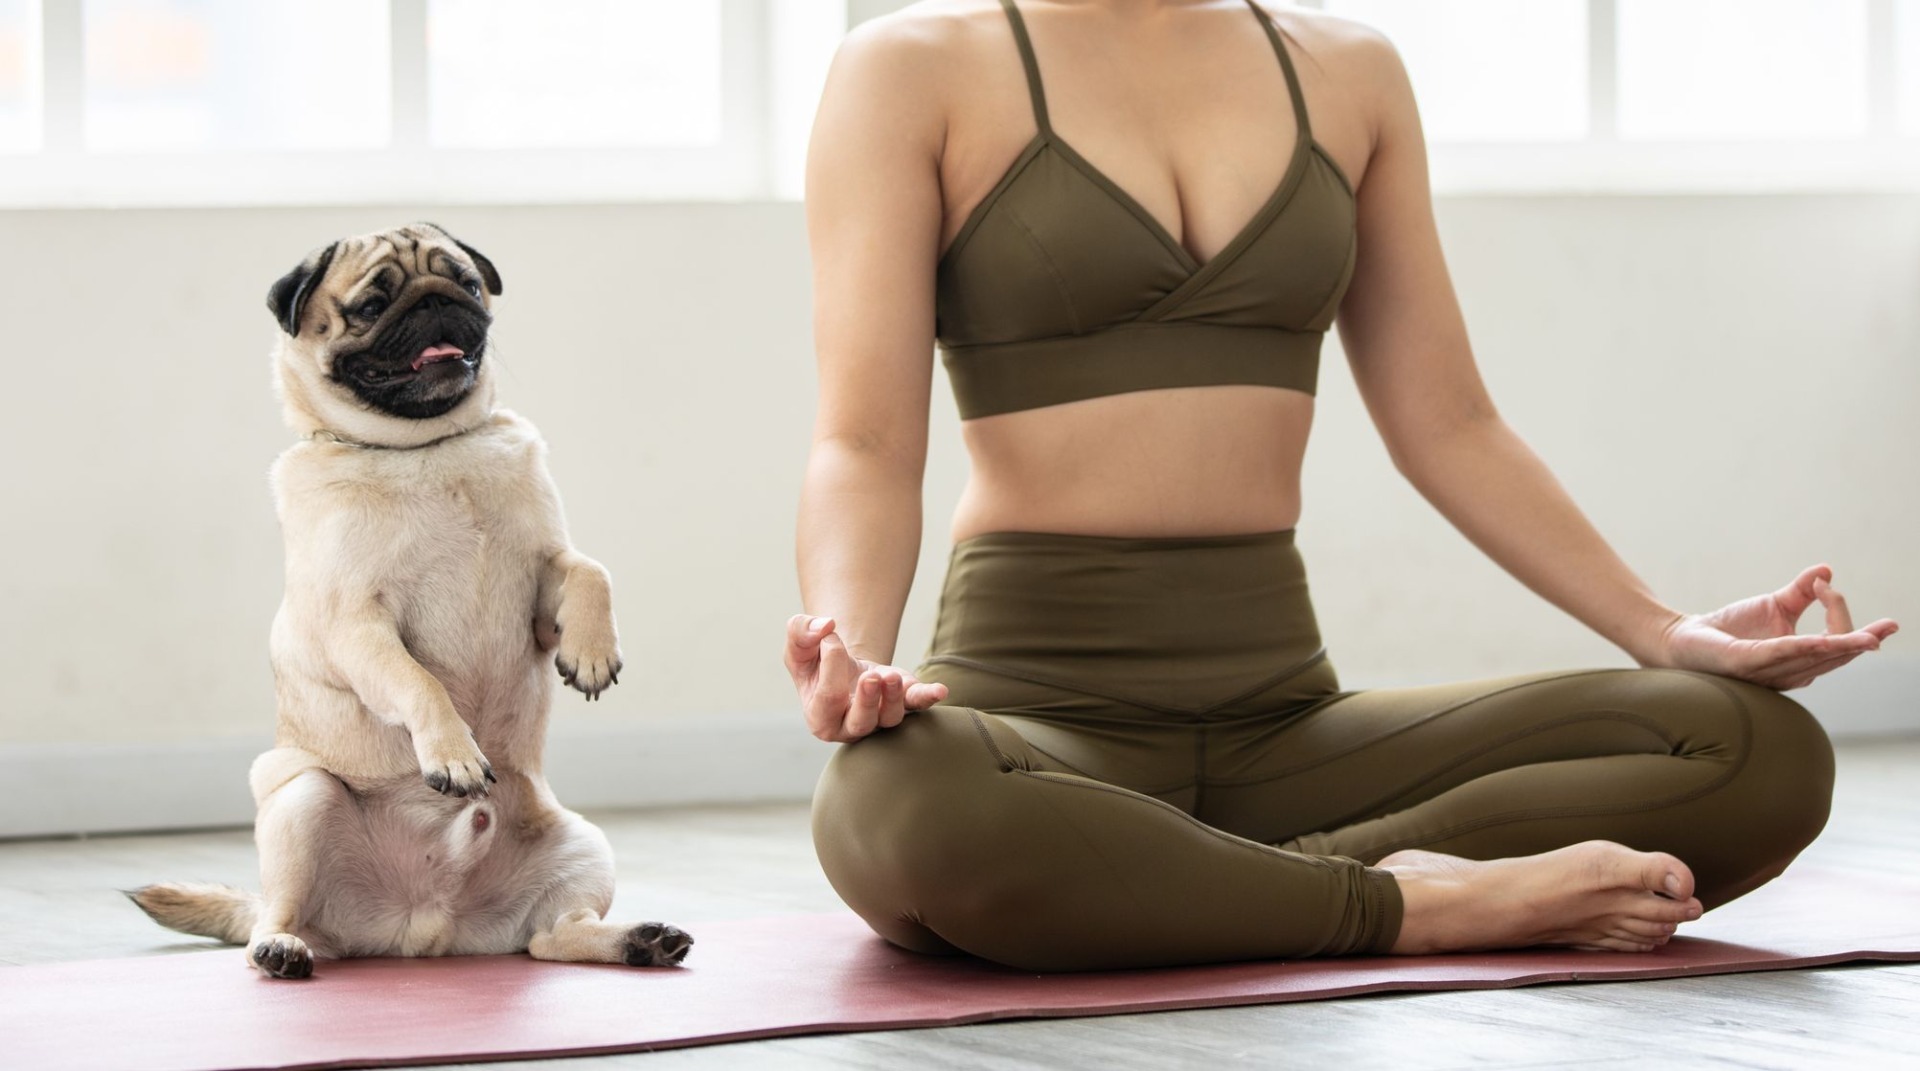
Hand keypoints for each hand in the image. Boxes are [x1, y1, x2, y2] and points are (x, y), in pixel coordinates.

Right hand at [783, 615, 948, 742]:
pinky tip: (940, 690)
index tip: (830, 638)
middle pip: (862, 723)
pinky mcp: (904, 703)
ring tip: (892, 675)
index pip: (828, 699)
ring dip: (895, 698)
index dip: (830, 667)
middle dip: (868, 702)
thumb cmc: (815, 660)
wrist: (841, 663)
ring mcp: (880, 718)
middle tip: (872, 678)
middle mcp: (850, 726)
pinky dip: (929, 697)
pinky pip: (918, 705)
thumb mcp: (799, 644)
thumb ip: (801, 632)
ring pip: (891, 718)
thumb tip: (825, 625)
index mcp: (820, 717)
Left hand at [1651, 565, 1897, 689]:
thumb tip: (1827, 570)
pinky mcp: (1748, 663)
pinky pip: (1784, 655)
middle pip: (1838, 654)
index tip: (1822, 583)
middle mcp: (1793, 671)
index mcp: (1802, 659)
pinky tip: (1825, 641)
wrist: (1684, 639)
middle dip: (1865, 639)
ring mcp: (1772, 670)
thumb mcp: (1774, 605)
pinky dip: (1807, 648)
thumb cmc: (1731, 629)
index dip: (1839, 610)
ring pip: (1819, 659)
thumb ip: (1801, 591)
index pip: (1838, 640)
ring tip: (1873, 638)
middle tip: (1890, 624)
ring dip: (1846, 647)